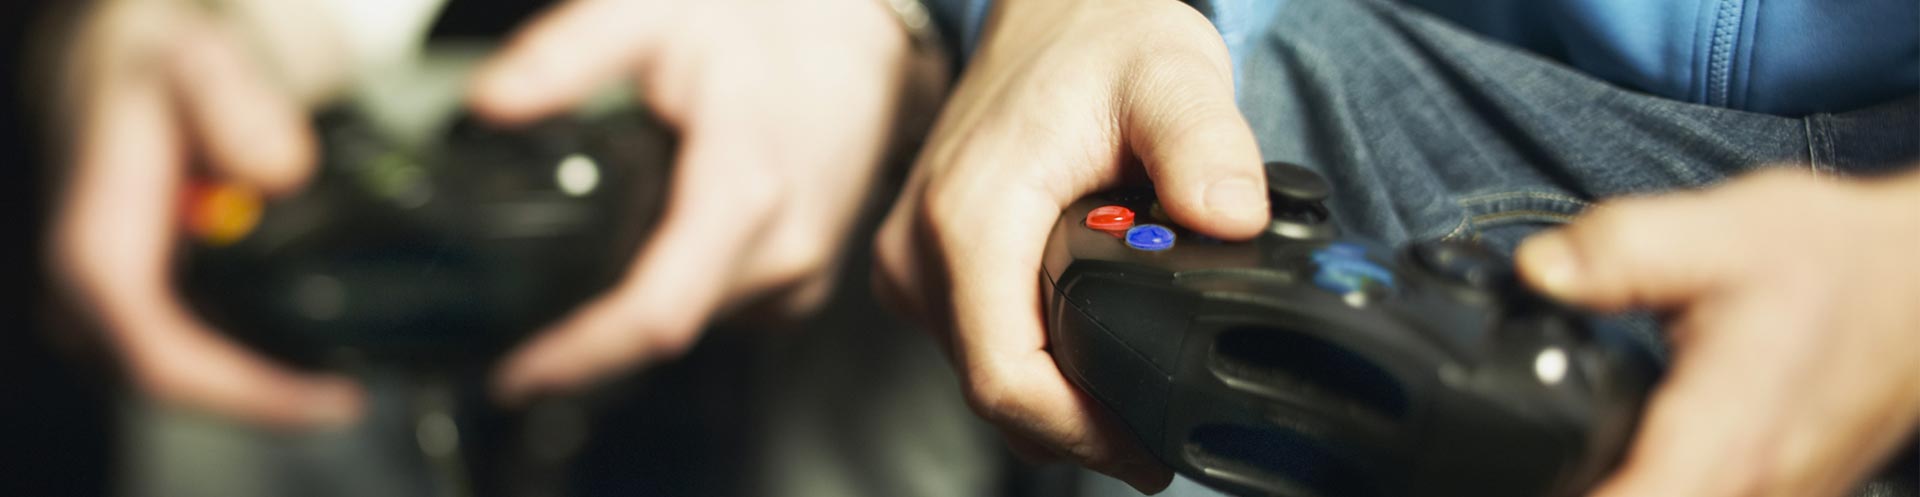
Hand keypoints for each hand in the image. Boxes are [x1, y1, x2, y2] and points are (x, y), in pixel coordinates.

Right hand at [48, 0, 359, 427]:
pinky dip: (258, 354)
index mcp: (97, 249)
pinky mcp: (146, 301)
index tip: (328, 397)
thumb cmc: (159, 66)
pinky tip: (315, 347)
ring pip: (196, 373)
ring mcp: (117, 304)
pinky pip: (200, 349)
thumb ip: (236, 107)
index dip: (250, 392)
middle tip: (352, 390)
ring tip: (343, 371)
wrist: (132, 63)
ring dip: (268, 379)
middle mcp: (95, 291)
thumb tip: (279, 173)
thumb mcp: (196, 61)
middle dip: (270, 396)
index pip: (166, 359)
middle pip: (187, 382)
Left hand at [470, 0, 934, 402]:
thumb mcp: (653, 15)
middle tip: (528, 308)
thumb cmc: (771, 22)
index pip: (655, 313)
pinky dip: (680, 286)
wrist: (861, 36)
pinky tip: (666, 231)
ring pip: (693, 320)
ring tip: (607, 239)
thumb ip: (569, 56)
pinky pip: (725, 308)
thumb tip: (491, 103)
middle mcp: (783, 246)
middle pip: (663, 324)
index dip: (579, 357)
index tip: (517, 374)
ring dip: (637, 302)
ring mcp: (802, 270)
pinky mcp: (807, 279)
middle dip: (590, 330)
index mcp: (743, 189)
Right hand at [872, 0, 1268, 490]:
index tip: (1149, 452)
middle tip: (1161, 433)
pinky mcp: (922, 268)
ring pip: (985, 374)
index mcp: (970, 218)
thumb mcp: (1171, 74)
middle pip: (996, 391)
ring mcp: (913, 263)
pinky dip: (1035, 360)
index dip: (1082, 434)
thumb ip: (1205, 145)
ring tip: (1135, 384)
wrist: (1052, 9)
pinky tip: (1090, 344)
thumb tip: (1232, 217)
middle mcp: (921, 249)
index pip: (1006, 379)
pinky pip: (977, 344)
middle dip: (1080, 425)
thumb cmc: (1102, 37)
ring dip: (1058, 396)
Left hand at [1514, 168, 1919, 496]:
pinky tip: (1620, 459)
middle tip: (1513, 458)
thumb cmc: (1837, 260)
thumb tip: (1537, 269)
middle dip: (1573, 488)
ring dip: (1612, 486)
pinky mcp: (1780, 496)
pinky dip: (1651, 483)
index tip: (1507, 469)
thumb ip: (1618, 251)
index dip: (1561, 493)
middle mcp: (1751, 496)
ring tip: (1570, 457)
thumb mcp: (1722, 231)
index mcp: (1724, 447)